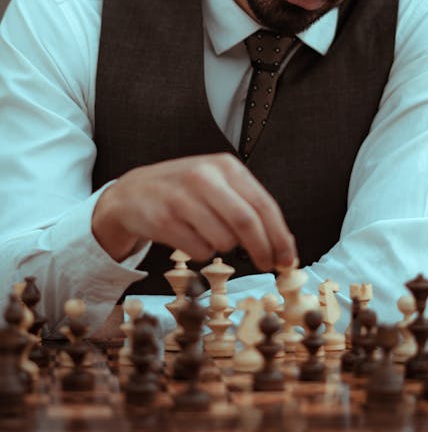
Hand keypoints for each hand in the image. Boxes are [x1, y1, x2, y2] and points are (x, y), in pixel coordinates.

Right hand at [91, 152, 295, 271]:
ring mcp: (181, 198)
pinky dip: (202, 252)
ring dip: (224, 247)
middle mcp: (204, 177)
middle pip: (246, 223)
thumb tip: (283, 246)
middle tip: (268, 265)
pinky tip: (189, 236)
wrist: (134, 192)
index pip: (263, 205)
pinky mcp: (163, 220)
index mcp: (225, 166)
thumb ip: (250, 207)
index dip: (280, 236)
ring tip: (208, 233)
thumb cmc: (186, 191)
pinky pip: (199, 250)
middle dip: (263, 250)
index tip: (289, 259)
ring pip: (223, 241)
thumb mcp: (219, 185)